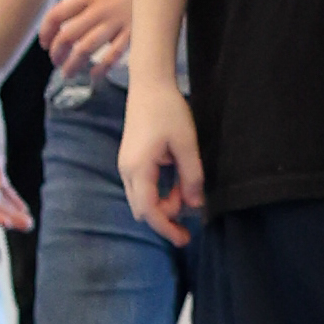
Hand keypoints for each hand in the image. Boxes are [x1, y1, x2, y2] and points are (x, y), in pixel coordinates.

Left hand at [41, 0, 131, 73]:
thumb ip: (88, 0)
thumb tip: (70, 19)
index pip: (57, 14)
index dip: (46, 31)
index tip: (45, 43)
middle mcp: (100, 9)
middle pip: (68, 35)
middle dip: (57, 52)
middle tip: (55, 61)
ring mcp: (117, 22)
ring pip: (86, 48)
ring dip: (73, 64)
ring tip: (67, 73)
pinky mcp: (134, 32)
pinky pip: (114, 54)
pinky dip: (102, 67)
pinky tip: (94, 75)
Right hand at [122, 79, 205, 243]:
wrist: (149, 84)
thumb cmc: (168, 110)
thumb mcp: (186, 144)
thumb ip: (191, 176)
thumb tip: (195, 205)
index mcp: (138, 169)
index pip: (149, 210)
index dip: (166, 228)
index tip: (184, 238)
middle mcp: (127, 171)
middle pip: (143, 208)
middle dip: (166, 216)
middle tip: (191, 215)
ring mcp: (127, 165)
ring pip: (143, 198)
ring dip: (165, 202)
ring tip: (188, 192)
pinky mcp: (132, 160)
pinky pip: (144, 186)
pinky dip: (160, 191)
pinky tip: (178, 184)